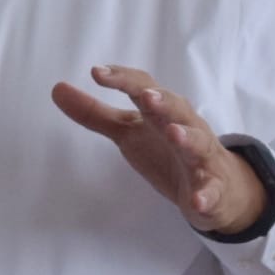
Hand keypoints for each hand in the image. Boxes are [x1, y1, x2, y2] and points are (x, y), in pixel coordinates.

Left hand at [52, 64, 265, 236]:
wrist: (217, 188)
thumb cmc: (167, 150)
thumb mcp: (129, 131)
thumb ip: (95, 113)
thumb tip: (56, 88)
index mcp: (162, 111)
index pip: (144, 86)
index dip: (123, 79)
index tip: (96, 73)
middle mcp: (185, 126)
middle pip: (176, 108)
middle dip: (162, 101)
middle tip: (145, 97)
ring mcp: (201, 158)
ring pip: (198, 144)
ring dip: (187, 138)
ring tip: (173, 134)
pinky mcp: (212, 189)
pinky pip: (211, 192)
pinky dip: (205, 195)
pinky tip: (196, 201)